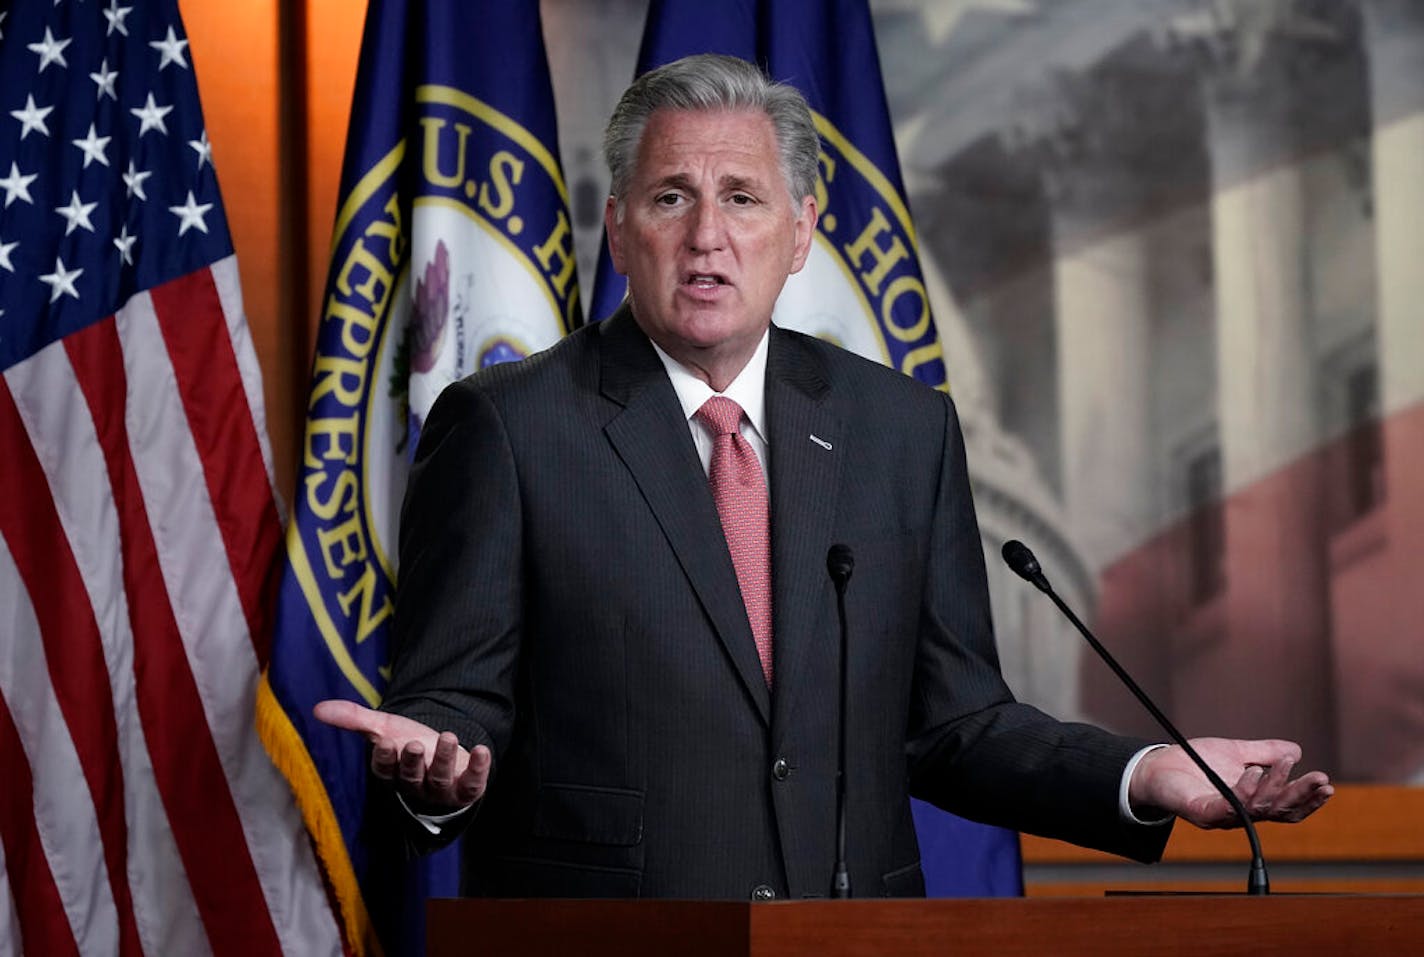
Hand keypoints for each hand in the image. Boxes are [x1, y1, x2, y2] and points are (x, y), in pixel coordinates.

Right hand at [313, 699, 491, 811]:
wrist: (444, 759)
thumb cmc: (409, 744)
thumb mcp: (384, 728)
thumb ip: (353, 718)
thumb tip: (317, 708)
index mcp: (393, 772)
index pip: (385, 769)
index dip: (386, 758)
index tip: (387, 742)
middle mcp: (415, 784)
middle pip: (411, 777)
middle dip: (412, 762)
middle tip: (414, 745)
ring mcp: (441, 789)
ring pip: (440, 779)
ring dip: (444, 759)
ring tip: (448, 736)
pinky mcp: (467, 789)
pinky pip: (472, 784)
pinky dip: (479, 768)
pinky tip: (483, 750)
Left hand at [1129, 737, 1332, 828]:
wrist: (1156, 765)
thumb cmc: (1195, 762)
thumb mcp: (1236, 752)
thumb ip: (1264, 753)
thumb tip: (1296, 750)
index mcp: (1252, 802)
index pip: (1287, 807)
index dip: (1309, 800)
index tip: (1327, 784)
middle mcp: (1241, 813)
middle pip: (1278, 811)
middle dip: (1301, 796)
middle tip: (1320, 780)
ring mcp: (1221, 815)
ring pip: (1257, 808)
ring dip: (1275, 787)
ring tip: (1284, 765)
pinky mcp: (1201, 812)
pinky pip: (1227, 806)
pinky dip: (1244, 790)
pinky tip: (1253, 772)